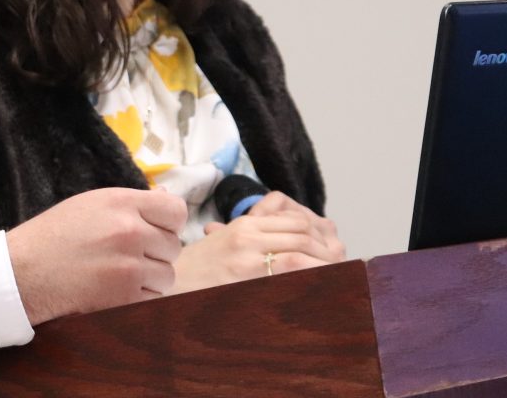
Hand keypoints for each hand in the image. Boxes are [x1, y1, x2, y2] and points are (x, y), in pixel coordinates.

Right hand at [6, 187, 186, 324]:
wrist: (24, 272)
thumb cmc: (54, 235)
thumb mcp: (90, 204)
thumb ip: (130, 204)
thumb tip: (165, 202)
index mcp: (121, 203)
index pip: (176, 210)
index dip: (169, 223)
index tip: (157, 230)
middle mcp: (131, 231)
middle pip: (173, 245)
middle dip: (157, 252)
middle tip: (131, 255)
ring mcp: (130, 266)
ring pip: (168, 274)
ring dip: (151, 277)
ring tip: (122, 274)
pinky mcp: (126, 297)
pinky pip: (155, 298)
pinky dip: (141, 297)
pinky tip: (116, 289)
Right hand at [173, 191, 345, 292]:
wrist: (168, 286)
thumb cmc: (194, 271)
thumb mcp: (220, 244)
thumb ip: (248, 234)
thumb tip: (279, 229)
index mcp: (242, 226)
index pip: (292, 219)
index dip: (315, 232)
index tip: (325, 248)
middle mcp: (247, 235)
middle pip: (300, 231)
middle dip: (323, 247)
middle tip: (338, 262)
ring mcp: (247, 255)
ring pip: (299, 248)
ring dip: (323, 261)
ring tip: (335, 274)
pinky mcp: (247, 274)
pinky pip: (290, 267)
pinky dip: (310, 273)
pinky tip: (320, 283)